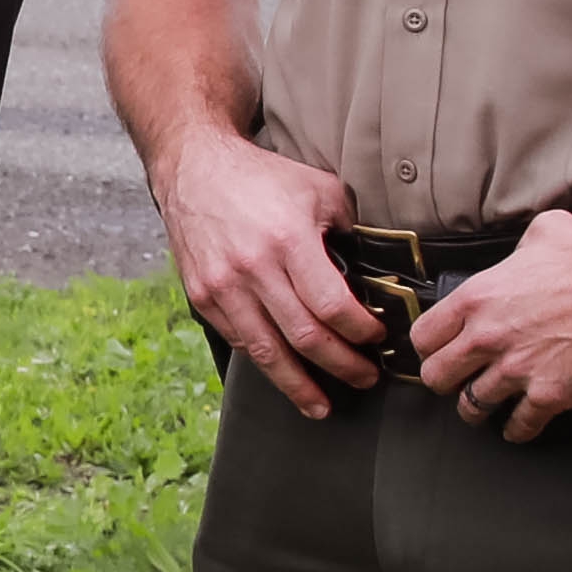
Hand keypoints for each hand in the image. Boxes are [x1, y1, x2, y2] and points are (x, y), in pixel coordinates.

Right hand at [148, 121, 381, 416]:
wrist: (194, 168)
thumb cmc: (261, 177)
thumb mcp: (320, 189)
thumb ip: (350, 231)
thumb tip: (375, 271)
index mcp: (288, 240)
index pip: (332, 306)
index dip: (361, 332)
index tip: (377, 338)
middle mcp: (253, 269)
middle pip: (305, 338)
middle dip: (342, 366)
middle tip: (365, 378)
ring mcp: (223, 286)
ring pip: (267, 352)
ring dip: (299, 384)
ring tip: (321, 403)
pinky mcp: (203, 296)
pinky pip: (240, 340)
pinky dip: (265, 362)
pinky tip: (285, 373)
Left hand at [406, 212, 571, 445]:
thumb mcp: (546, 232)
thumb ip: (518, 248)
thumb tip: (520, 252)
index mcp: (478, 298)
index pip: (424, 336)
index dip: (431, 346)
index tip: (440, 350)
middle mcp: (489, 336)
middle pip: (437, 377)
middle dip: (446, 380)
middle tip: (459, 380)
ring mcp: (519, 369)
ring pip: (472, 406)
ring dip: (477, 407)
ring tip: (484, 405)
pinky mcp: (553, 393)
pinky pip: (520, 424)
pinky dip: (517, 429)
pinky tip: (518, 426)